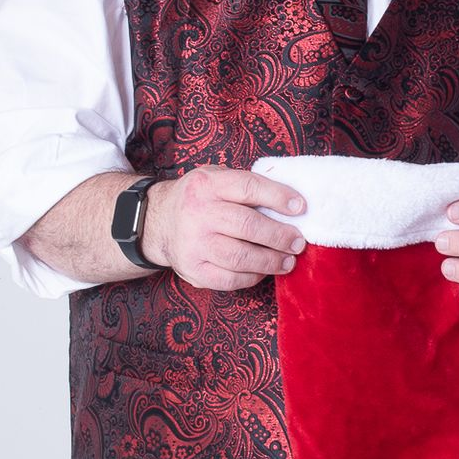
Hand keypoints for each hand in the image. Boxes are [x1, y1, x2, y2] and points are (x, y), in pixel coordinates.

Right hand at [145, 166, 305, 291]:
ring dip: (271, 261)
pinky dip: (252, 277)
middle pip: (247, 225)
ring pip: (240, 256)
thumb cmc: (199, 198)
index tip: (301, 207)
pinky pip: (229, 279)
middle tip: (298, 242)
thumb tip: (290, 202)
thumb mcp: (215, 179)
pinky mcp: (193, 269)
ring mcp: (193, 243)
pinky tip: (264, 271)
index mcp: (207, 184)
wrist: (157, 221)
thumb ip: (245, 186)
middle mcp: (198, 213)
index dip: (278, 197)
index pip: (248, 188)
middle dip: (279, 236)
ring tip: (288, 260)